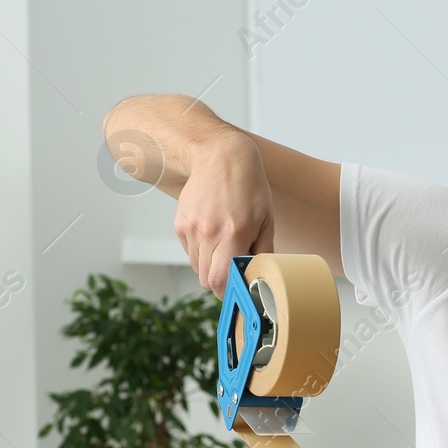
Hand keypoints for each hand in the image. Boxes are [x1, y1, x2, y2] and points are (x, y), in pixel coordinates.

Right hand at [172, 133, 275, 294]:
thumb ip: (263, 252)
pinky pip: (189, 251)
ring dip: (210, 265)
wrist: (220, 156)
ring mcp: (191, 228)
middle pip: (206, 280)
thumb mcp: (266, 219)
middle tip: (232, 269)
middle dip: (220, 281)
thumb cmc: (248, 187)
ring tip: (223, 245)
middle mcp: (208, 233)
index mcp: (233, 234)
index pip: (220, 281)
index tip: (236, 288)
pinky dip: (200, 250)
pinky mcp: (180, 224)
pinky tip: (212, 232)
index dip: (228, 291)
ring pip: (196, 267)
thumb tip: (260, 276)